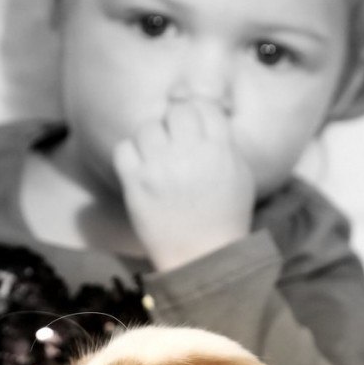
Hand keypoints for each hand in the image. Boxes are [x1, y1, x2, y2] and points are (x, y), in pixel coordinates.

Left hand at [113, 98, 254, 271]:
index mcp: (219, 150)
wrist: (202, 258)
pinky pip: (123, 148)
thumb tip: (206, 116)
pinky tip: (140, 167)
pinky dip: (130, 153)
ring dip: (152, 139)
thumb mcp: (240, 175)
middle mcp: (189, 154)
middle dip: (175, 125)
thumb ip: (225, 142)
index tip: (195, 131)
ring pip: (147, 127)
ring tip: (157, 158)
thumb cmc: (225, 218)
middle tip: (175, 144)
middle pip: (176, 112)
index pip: (204, 107)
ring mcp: (160, 168)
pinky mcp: (136, 184)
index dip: (198, 116)